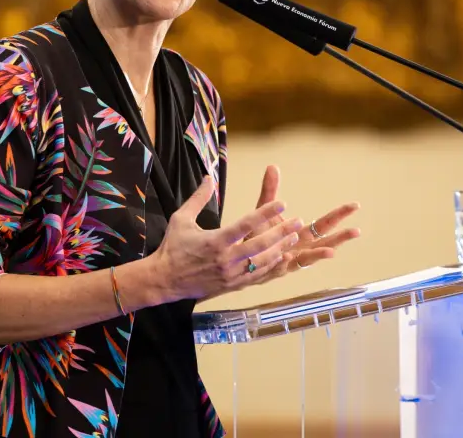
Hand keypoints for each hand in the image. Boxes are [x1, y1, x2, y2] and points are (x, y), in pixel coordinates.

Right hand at [149, 176, 302, 301]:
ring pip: (262, 262)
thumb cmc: (172, 247)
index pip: (246, 224)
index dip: (266, 212)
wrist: (164, 280)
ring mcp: (230, 274)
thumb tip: (208, 177)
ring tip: (293, 238)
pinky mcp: (231, 285)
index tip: (282, 203)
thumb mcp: (181, 218)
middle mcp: (225, 259)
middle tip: (297, 222)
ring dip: (280, 249)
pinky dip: (270, 266)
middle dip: (281, 232)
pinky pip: (256, 276)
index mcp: (215, 241)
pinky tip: (280, 257)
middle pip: (260, 245)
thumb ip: (198, 198)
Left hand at [243, 166, 360, 281]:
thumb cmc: (258, 234)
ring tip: (332, 252)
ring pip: (309, 259)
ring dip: (319, 255)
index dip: (340, 214)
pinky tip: (287, 257)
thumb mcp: (265, 209)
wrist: (242, 256)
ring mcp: (290, 261)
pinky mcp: (275, 269)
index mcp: (303, 234)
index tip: (355, 205)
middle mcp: (301, 249)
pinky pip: (282, 267)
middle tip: (356, 230)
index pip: (325, 224)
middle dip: (341, 237)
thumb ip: (270, 190)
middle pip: (325, 242)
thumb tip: (272, 166)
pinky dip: (285, 263)